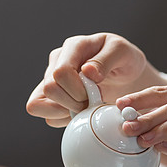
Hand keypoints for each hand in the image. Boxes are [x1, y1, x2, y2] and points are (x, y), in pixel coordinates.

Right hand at [25, 33, 154, 127]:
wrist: (126, 75)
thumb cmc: (125, 61)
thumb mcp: (124, 53)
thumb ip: (106, 59)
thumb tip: (87, 71)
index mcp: (74, 47)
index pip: (61, 73)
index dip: (78, 90)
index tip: (96, 94)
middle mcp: (57, 61)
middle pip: (49, 90)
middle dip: (73, 103)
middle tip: (92, 102)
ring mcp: (51, 79)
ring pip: (39, 105)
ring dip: (64, 113)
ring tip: (85, 108)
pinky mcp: (51, 98)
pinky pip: (47, 117)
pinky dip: (63, 120)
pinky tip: (79, 113)